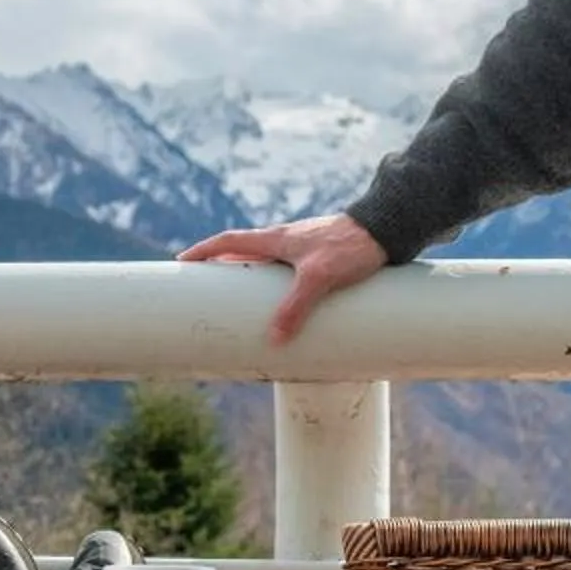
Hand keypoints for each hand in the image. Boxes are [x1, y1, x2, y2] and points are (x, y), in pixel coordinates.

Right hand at [179, 212, 386, 345]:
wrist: (387, 230)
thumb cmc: (351, 247)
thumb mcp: (319, 278)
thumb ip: (295, 308)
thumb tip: (274, 339)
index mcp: (276, 239)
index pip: (228, 241)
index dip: (204, 252)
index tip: (183, 262)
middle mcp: (285, 240)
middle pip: (243, 252)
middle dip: (222, 267)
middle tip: (206, 286)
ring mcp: (303, 247)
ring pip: (266, 261)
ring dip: (249, 275)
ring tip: (241, 300)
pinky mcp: (321, 256)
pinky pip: (288, 270)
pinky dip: (276, 283)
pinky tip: (287, 301)